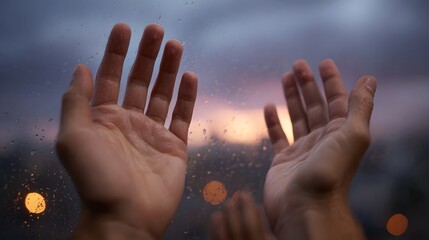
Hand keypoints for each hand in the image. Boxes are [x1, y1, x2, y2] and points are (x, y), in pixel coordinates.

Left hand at [56, 23, 197, 238]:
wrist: (125, 217)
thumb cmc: (95, 180)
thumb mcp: (73, 137)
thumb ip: (76, 101)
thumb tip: (81, 67)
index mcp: (103, 118)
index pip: (109, 76)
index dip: (115, 52)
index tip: (124, 28)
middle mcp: (128, 122)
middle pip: (140, 80)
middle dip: (147, 55)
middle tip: (156, 29)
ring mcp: (152, 134)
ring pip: (163, 94)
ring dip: (169, 69)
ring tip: (176, 44)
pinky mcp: (174, 146)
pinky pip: (182, 116)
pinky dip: (187, 96)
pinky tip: (190, 76)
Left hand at [209, 192, 275, 239]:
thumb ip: (266, 231)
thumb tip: (256, 207)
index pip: (252, 225)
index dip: (248, 207)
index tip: (245, 194)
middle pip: (236, 228)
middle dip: (233, 211)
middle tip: (231, 200)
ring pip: (223, 236)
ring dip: (221, 219)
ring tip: (221, 209)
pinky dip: (213, 229)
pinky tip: (214, 219)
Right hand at [263, 59, 375, 238]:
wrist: (305, 206)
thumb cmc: (330, 171)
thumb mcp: (352, 135)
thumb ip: (360, 106)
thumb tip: (369, 79)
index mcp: (340, 133)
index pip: (337, 100)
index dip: (332, 81)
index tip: (323, 63)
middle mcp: (322, 140)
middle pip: (314, 106)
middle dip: (307, 84)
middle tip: (297, 65)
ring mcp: (302, 150)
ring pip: (296, 117)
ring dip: (291, 97)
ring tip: (284, 77)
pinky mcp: (283, 160)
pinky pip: (278, 136)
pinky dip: (273, 121)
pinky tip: (269, 107)